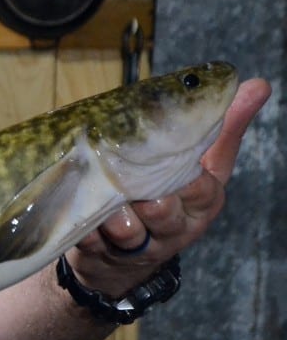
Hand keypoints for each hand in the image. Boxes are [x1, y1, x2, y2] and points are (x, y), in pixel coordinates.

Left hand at [69, 77, 270, 296]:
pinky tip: (82, 215)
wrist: (124, 253)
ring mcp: (137, 245)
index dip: (185, 179)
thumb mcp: (204, 166)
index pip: (201, 191)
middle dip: (146, 195)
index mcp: (200, 204)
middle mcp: (173, 228)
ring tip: (102, 194)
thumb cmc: (170, 195)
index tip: (168, 162)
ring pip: (127, 228)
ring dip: (112, 209)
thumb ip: (226, 128)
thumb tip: (258, 84)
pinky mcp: (101, 255)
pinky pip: (92, 241)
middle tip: (128, 177)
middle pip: (163, 211)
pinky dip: (86, 226)